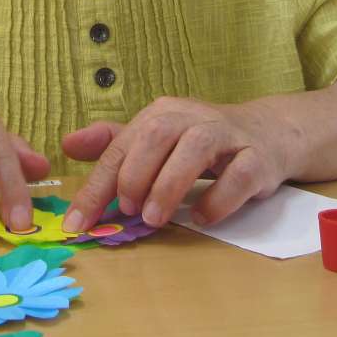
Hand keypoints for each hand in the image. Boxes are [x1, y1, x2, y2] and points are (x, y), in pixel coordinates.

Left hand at [60, 96, 287, 231]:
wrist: (268, 134)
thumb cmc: (202, 142)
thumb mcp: (156, 138)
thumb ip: (114, 144)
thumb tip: (67, 144)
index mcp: (163, 113)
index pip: (120, 146)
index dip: (96, 186)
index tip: (78, 223)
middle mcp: (193, 117)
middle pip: (156, 135)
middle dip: (135, 176)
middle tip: (129, 211)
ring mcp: (228, 135)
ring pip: (195, 149)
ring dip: (169, 186)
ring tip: (154, 219)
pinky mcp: (258, 157)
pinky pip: (239, 175)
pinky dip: (218, 198)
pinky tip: (201, 217)